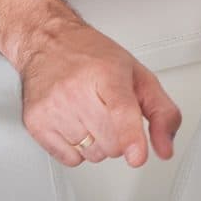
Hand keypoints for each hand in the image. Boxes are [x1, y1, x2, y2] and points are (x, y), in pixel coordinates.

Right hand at [12, 17, 181, 168]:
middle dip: (119, 136)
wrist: (48, 41)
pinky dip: (76, 148)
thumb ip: (161, 112)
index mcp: (106, 73)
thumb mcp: (138, 76)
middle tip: (108, 110)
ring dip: (97, 142)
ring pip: (92, 154)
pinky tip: (73, 122)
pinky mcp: (35, 122)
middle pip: (111, 143)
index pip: (120, 111)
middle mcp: (76, 90)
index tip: (137, 155)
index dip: (131, 137)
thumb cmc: (92, 57)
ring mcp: (53, 107)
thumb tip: (165, 148)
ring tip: (88, 112)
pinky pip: (70, 159)